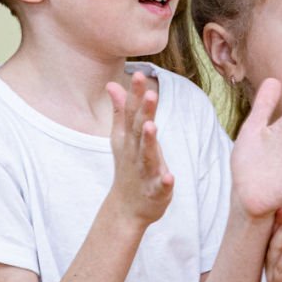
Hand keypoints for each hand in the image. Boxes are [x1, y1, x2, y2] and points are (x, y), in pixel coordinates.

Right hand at [107, 70, 174, 226]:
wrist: (126, 208)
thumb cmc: (128, 167)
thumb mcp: (121, 138)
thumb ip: (121, 110)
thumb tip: (112, 84)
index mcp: (129, 139)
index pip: (132, 113)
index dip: (136, 94)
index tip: (139, 73)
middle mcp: (135, 152)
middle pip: (139, 130)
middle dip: (144, 112)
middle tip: (150, 94)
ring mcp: (144, 172)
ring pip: (147, 155)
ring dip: (149, 141)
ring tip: (151, 126)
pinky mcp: (155, 191)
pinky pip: (160, 186)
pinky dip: (164, 182)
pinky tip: (169, 176)